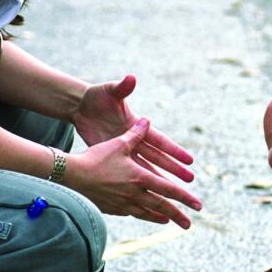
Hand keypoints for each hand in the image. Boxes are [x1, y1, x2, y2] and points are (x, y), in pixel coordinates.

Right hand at [67, 119, 202, 227]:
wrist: (73, 175)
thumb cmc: (96, 157)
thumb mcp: (119, 143)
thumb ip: (135, 133)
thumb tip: (147, 120)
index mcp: (140, 177)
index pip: (169, 190)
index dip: (185, 197)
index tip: (198, 205)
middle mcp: (135, 193)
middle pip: (161, 206)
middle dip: (177, 215)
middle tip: (189, 224)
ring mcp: (122, 203)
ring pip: (146, 212)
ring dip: (159, 217)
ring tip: (169, 221)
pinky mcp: (111, 207)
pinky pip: (131, 212)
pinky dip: (141, 214)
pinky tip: (143, 214)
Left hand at [72, 75, 194, 182]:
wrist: (80, 106)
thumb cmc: (98, 96)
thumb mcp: (110, 91)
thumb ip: (122, 87)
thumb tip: (131, 78)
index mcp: (137, 124)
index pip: (159, 140)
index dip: (174, 150)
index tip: (190, 160)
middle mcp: (134, 139)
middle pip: (157, 157)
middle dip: (173, 169)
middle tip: (191, 179)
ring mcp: (123, 150)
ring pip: (145, 168)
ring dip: (158, 179)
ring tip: (173, 193)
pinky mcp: (111, 156)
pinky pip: (127, 173)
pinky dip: (135, 183)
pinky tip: (141, 193)